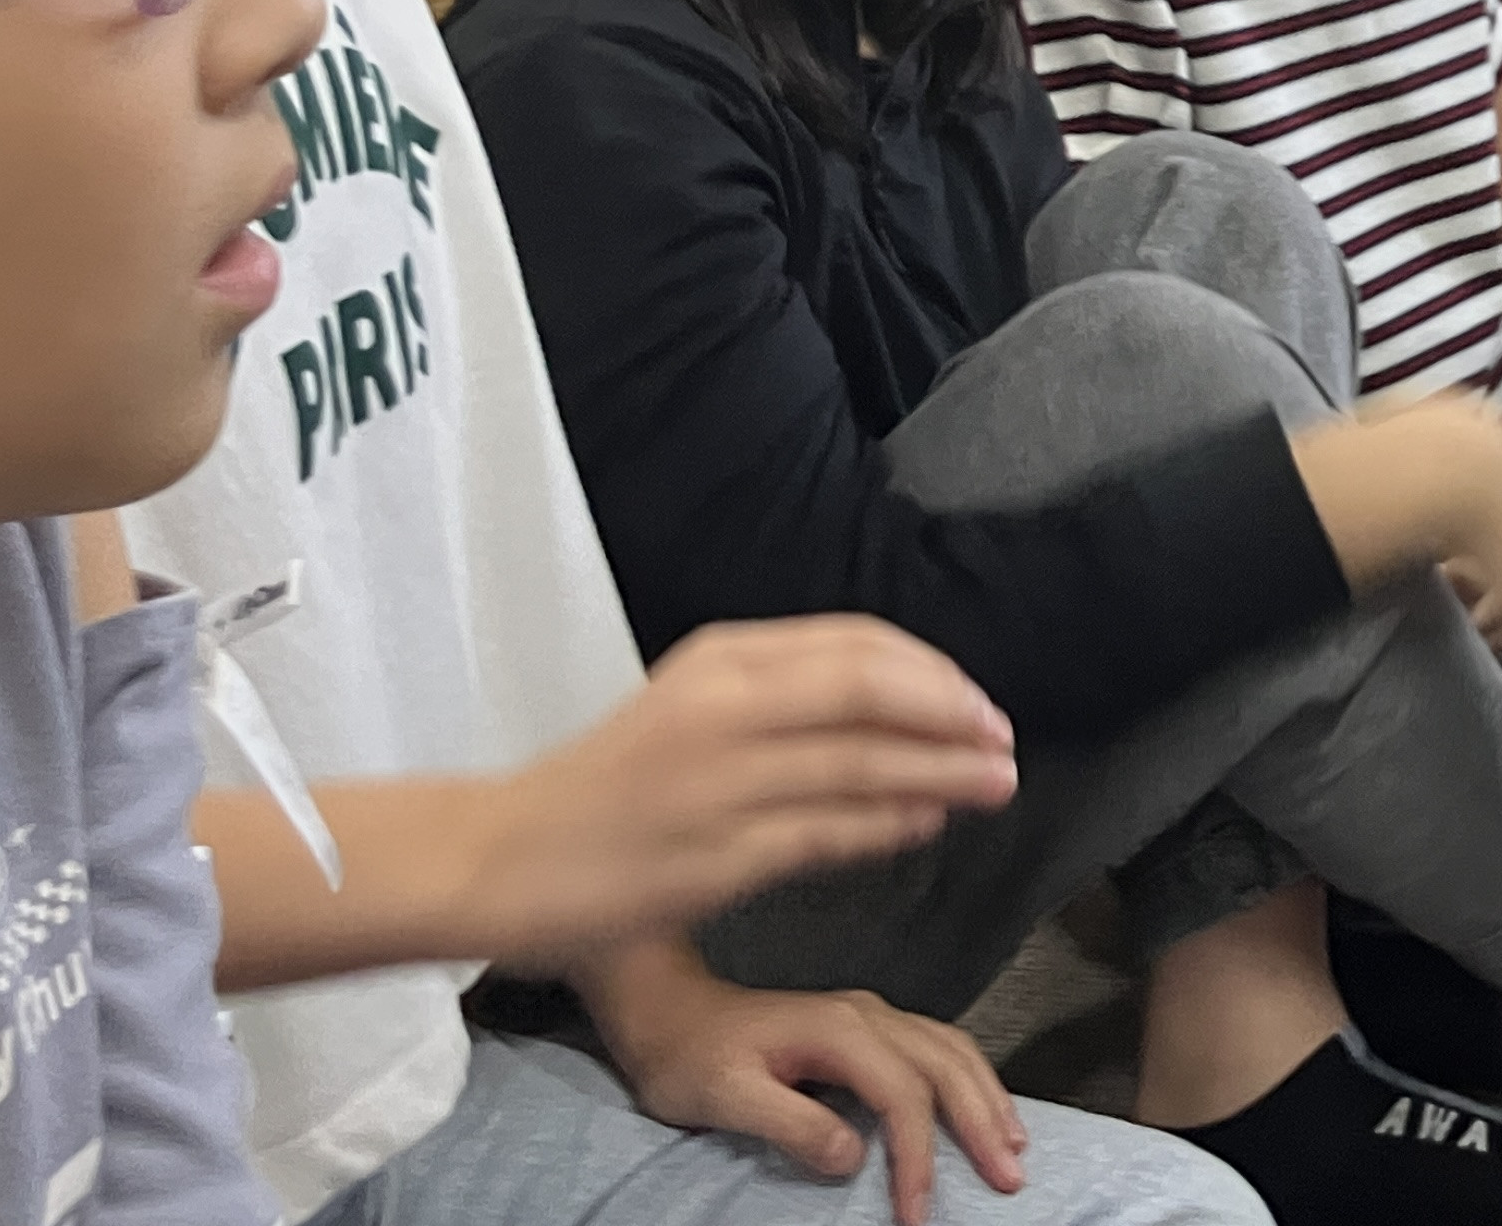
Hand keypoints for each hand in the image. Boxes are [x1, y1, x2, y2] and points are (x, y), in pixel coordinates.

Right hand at [472, 619, 1017, 963]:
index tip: (976, 700)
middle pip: (873, 690)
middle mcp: (725, 706)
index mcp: (722, 658)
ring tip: (994, 783)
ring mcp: (722, 781)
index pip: (857, 644)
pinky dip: (889, 824)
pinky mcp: (716, 855)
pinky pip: (828, 832)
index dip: (933, 671)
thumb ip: (780, 698)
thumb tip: (895, 705)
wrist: (498, 857)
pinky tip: (925, 824)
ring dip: (942, 773)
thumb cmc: (602, 786)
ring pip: (863, 762)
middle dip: (953, 715)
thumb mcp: (689, 707)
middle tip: (1003, 741)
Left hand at [594, 951, 1025, 1225]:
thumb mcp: (726, 1096)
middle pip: (946, 1065)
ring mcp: (870, 1015)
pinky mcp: (865, 1025)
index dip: (917, 1156)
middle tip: (1011, 1178)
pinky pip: (938, 1046)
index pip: (902, 1096)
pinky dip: (969, 1079)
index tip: (917, 1212)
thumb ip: (791, 1124)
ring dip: (988, 1097)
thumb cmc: (688, 1057)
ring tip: (1015, 1144)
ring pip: (952, 1049)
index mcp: (839, 1030)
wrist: (667, 1009)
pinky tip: (981, 1104)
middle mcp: (867, 1014)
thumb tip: (853, 1157)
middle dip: (982, 1122)